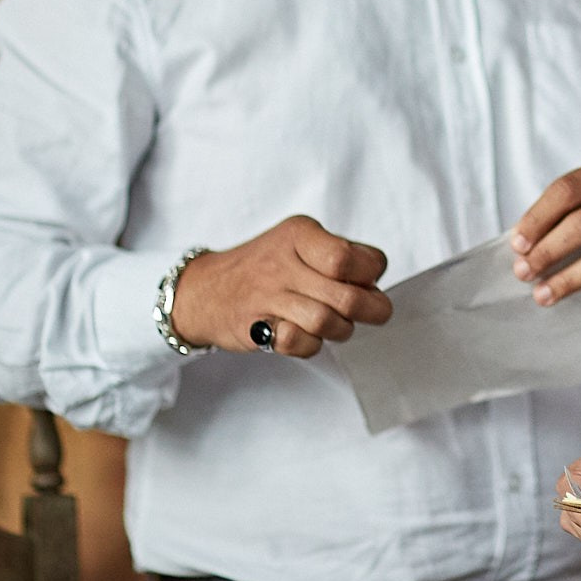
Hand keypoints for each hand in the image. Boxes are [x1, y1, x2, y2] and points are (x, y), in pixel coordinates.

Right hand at [170, 214, 390, 356]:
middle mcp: (282, 263)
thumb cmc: (264, 267)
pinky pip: (298, 343)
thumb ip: (340, 255)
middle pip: (347, 295)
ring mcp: (266, 296)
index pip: (351, 258)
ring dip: (341, 329)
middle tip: (373, 312)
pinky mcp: (254, 327)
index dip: (371, 274)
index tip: (368, 279)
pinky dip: (310, 345)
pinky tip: (304, 334)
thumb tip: (376, 280)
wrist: (204, 290)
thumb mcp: (299, 243)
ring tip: (337, 323)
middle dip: (371, 309)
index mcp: (299, 235)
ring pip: (326, 322)